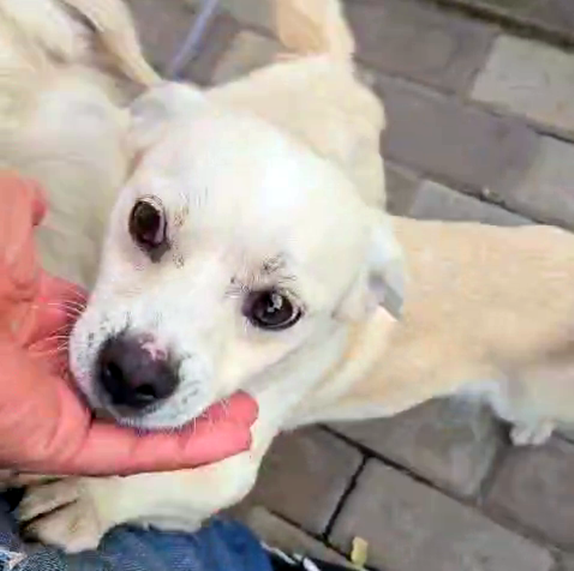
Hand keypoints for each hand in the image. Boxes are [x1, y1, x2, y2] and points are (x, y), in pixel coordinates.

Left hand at [0, 172, 256, 474]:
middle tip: (234, 386)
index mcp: (44, 327)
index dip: (157, 334)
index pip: (116, 337)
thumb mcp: (3, 227)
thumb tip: (42, 200)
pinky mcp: (62, 441)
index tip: (195, 327)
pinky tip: (230, 437)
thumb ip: (25, 212)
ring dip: (196, 425)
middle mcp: (58, 374)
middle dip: (183, 387)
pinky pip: (131, 451)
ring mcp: (61, 412)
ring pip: (141, 425)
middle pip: (135, 387)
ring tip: (246, 417)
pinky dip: (183, 447)